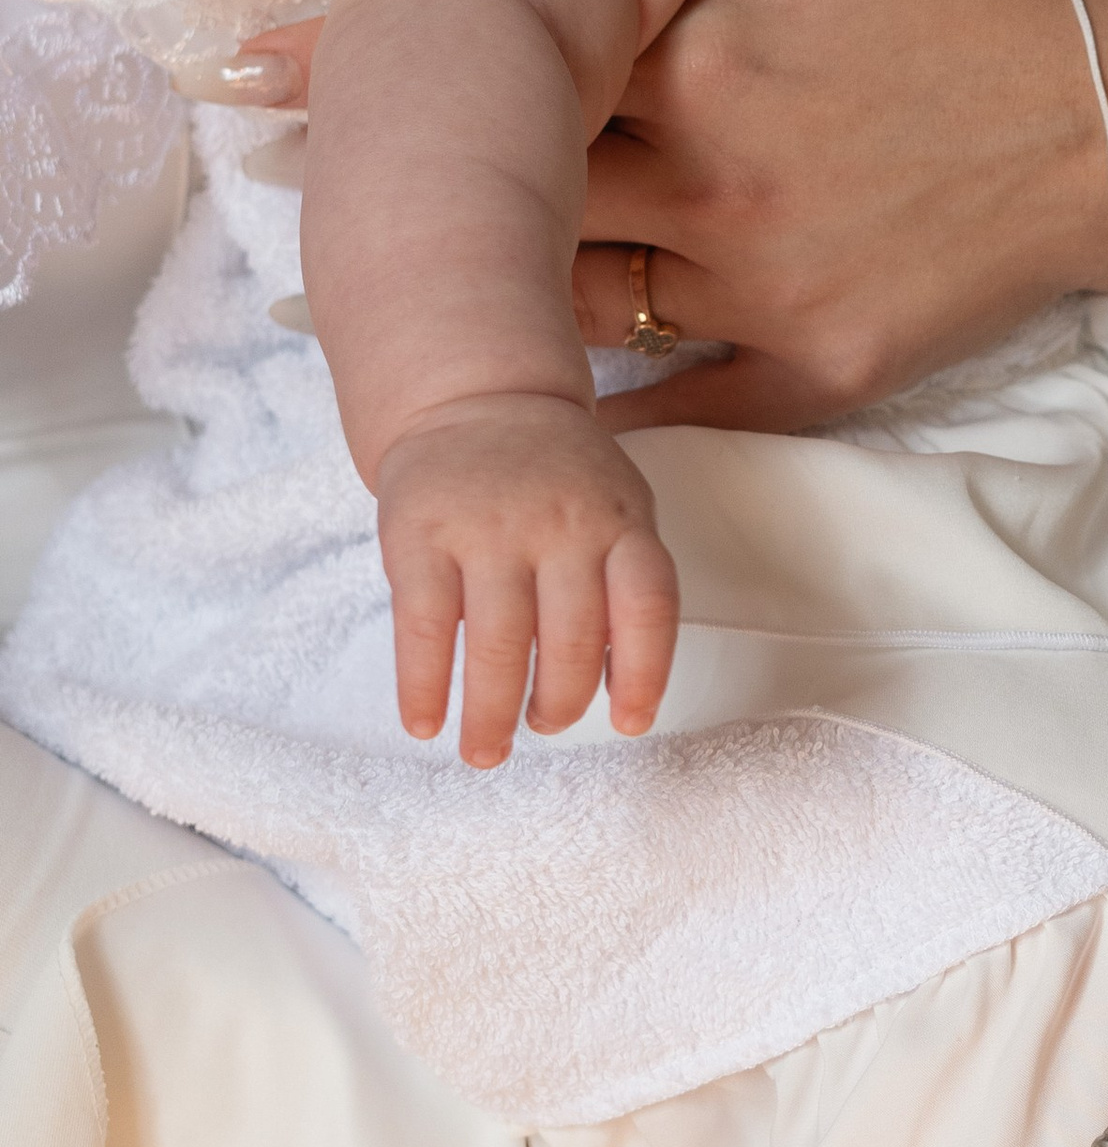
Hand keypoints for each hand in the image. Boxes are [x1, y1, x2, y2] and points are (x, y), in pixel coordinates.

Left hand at [225, 0, 1107, 434]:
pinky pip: (680, 397)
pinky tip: (527, 395)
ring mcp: (764, 288)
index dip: (382, 61)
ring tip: (381, 273)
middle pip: (516, 188)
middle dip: (407, 178)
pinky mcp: (818, 363)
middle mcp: (715, 183)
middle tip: (281, 167)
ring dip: (491, 280)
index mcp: (706, 54)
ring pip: (578, 298)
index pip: (508, 60)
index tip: (256, 65)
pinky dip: (601, 398)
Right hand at [376, 393, 679, 768]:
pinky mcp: (419, 534)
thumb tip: (621, 689)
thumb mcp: (616, 507)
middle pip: (570, 641)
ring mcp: (487, 528)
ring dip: (491, 714)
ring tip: (486, 750)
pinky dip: (422, 687)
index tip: (629, 725)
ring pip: (497, 645)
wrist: (478, 396)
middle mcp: (559, 524)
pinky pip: (423, 628)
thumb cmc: (559, 478)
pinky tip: (423, 724)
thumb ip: (623, 582)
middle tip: (541, 729)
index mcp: (621, 520)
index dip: (644, 675)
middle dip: (557, 705)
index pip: (648, 607)